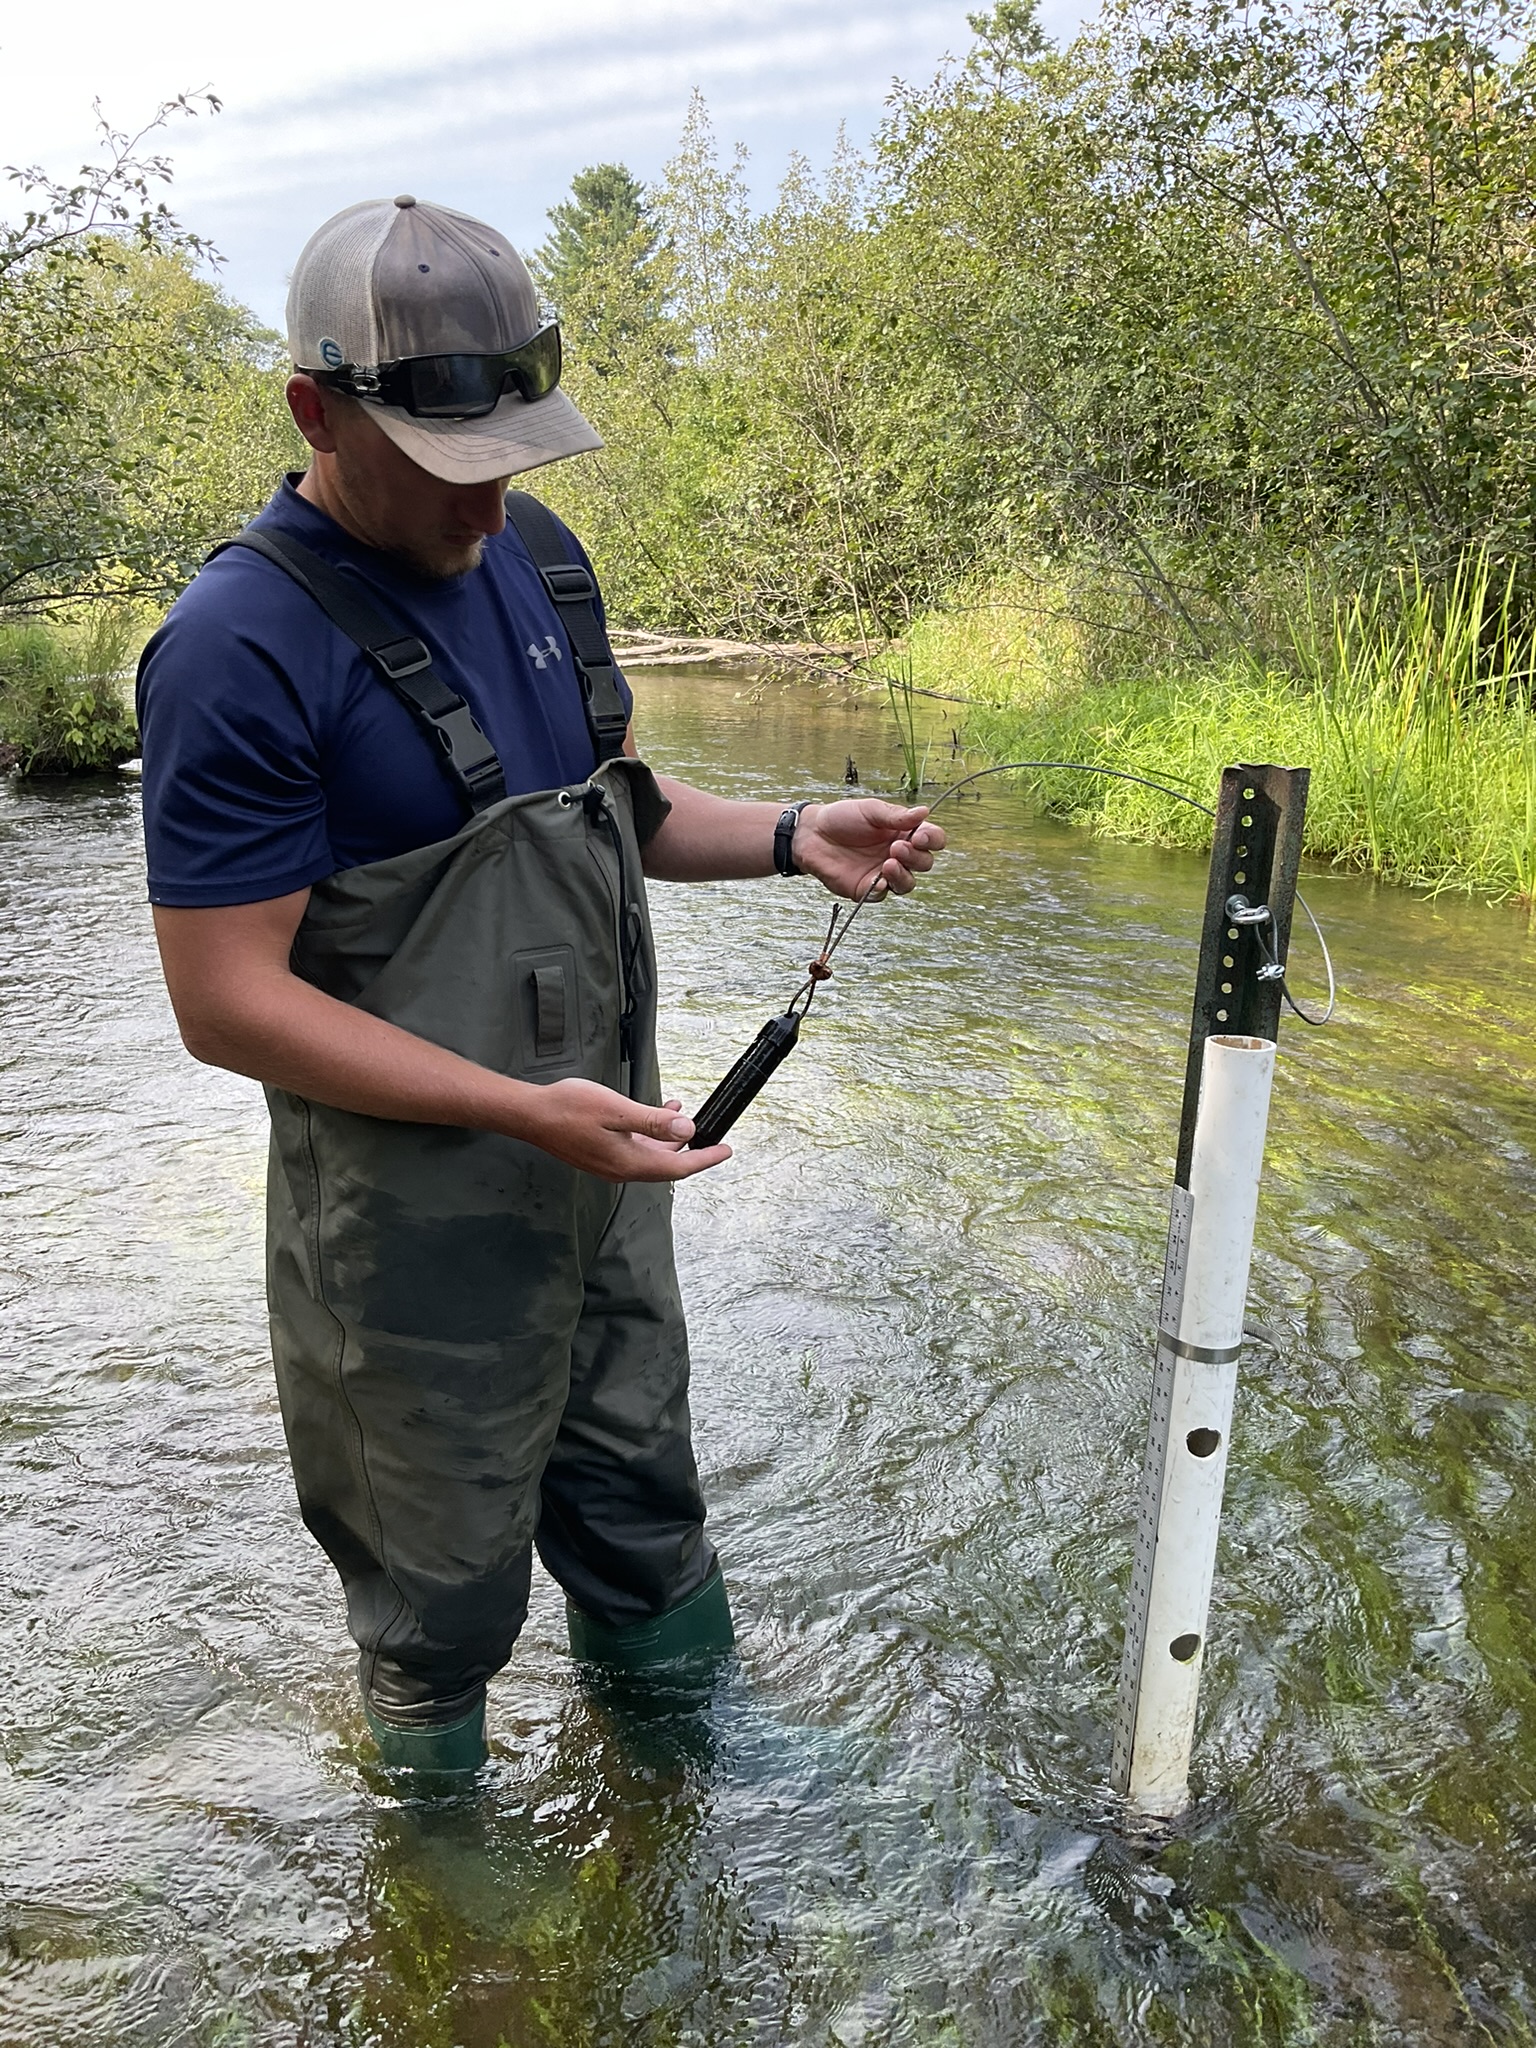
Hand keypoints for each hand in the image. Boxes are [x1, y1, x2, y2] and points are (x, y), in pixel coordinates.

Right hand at [508, 1078, 729, 1181]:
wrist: (530, 1115)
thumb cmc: (568, 1109)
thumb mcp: (617, 1111)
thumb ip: (653, 1122)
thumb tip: (688, 1132)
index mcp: (628, 1163)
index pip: (678, 1167)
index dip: (705, 1159)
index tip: (726, 1150)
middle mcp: (620, 1169)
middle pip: (666, 1164)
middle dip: (690, 1148)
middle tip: (710, 1132)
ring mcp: (609, 1164)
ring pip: (650, 1155)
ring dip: (668, 1137)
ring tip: (679, 1113)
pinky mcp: (600, 1154)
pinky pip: (635, 1149)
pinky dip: (650, 1134)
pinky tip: (651, 1115)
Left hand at [792, 799, 945, 900]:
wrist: (812, 834)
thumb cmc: (842, 818)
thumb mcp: (870, 810)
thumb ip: (896, 816)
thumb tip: (925, 812)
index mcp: (904, 833)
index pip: (932, 839)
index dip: (933, 839)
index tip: (920, 835)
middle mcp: (898, 855)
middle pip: (924, 863)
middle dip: (916, 857)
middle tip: (896, 847)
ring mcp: (884, 873)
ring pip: (908, 883)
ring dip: (903, 874)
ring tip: (888, 862)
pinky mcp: (867, 889)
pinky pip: (883, 894)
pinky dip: (885, 887)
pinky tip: (878, 879)